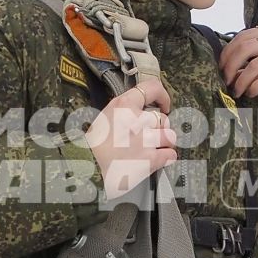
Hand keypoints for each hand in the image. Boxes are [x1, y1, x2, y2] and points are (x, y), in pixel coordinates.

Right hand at [86, 79, 176, 196]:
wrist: (87, 169)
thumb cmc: (92, 146)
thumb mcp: (104, 117)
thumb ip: (123, 111)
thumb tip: (138, 111)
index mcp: (124, 105)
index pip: (152, 88)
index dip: (163, 96)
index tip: (164, 105)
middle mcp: (138, 120)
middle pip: (163, 118)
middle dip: (160, 127)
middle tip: (150, 135)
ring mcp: (146, 140)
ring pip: (170, 136)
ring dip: (165, 142)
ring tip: (155, 147)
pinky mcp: (150, 159)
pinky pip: (170, 154)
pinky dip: (167, 157)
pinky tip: (158, 159)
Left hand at [220, 24, 257, 97]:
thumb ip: (257, 55)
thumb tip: (229, 67)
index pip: (243, 36)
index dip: (228, 52)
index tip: (221, 67)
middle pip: (245, 48)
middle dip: (230, 66)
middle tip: (226, 81)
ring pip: (254, 65)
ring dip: (241, 81)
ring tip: (237, 91)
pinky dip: (254, 87)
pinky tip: (251, 94)